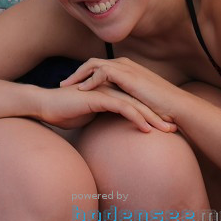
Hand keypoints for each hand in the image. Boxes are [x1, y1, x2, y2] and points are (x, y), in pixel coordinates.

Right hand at [36, 84, 175, 133]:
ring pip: (135, 104)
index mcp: (110, 92)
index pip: (136, 103)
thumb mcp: (90, 116)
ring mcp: (105, 91)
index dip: (151, 115)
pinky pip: (122, 107)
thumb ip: (103, 117)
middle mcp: (110, 89)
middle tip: (174, 129)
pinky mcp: (99, 97)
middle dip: (158, 116)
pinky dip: (136, 118)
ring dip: (153, 118)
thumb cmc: (64, 112)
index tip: (165, 128)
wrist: (46, 106)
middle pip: (140, 102)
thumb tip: (113, 130)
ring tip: (166, 131)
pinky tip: (146, 129)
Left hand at [62, 56, 181, 119]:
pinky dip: (90, 80)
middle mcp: (124, 64)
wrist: (177, 106)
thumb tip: (110, 108)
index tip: (70, 86)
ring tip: (66, 87)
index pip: (98, 66)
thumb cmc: (160, 107)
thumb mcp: (137, 101)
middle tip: (62, 84)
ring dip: (78, 75)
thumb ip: (124, 99)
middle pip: (92, 63)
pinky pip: (102, 72)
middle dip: (76, 73)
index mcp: (126, 68)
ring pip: (94, 64)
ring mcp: (126, 67)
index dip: (83, 75)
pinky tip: (82, 90)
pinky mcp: (128, 75)